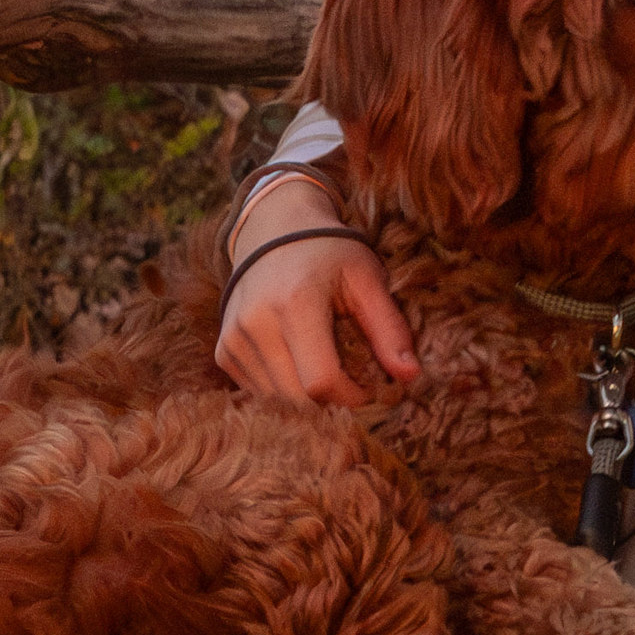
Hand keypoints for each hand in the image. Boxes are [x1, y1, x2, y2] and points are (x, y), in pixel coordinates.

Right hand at [217, 223, 418, 402]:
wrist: (273, 231)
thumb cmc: (329, 254)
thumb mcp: (367, 279)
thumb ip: (389, 328)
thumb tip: (411, 377)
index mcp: (295, 303)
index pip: (321, 382)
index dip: (351, 397)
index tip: (369, 388)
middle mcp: (256, 323)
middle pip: (297, 399)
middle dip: (331, 403)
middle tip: (351, 385)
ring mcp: (234, 338)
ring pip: (277, 401)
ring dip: (306, 399)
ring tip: (324, 368)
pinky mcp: (224, 351)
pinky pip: (258, 392)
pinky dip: (282, 390)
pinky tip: (296, 363)